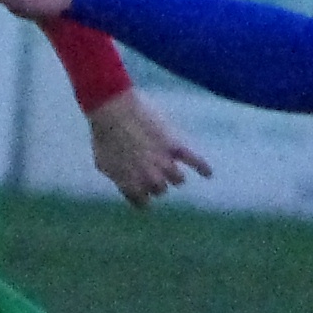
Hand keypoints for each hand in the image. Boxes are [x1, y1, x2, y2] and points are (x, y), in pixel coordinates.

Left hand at [84, 87, 211, 207]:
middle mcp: (149, 177)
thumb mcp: (103, 163)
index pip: (143, 202)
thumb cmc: (104, 136)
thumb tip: (127, 187)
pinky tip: (208, 174)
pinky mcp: (173, 145)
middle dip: (156, 182)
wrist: (113, 110)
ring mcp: (163, 161)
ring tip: (169, 165)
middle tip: (150, 169)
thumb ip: (118, 178)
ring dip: (174, 175)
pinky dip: (202, 167)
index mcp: (131, 184)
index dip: (141, 195)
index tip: (140, 188)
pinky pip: (193, 160)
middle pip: (161, 190)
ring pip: (177, 179)